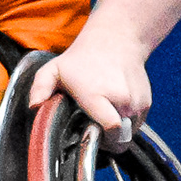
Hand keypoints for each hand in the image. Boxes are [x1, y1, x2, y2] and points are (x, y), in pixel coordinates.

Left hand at [29, 23, 151, 152]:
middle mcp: (121, 100)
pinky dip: (126, 124)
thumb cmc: (82, 58)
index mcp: (97, 95)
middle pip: (118, 138)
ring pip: (128, 134)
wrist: (116, 40)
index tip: (89, 136)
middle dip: (106, 140)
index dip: (102, 141)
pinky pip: (136, 126)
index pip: (111, 129)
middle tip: (91, 126)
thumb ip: (40, 88)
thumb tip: (34, 107)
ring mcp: (136, 102)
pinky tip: (113, 109)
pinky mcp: (146, 104)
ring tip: (102, 114)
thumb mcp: (54, 69)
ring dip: (116, 132)